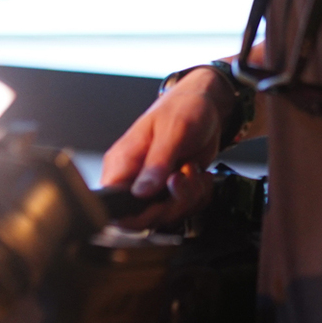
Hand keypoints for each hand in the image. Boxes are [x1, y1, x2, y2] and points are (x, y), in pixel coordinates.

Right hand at [100, 71, 225, 228]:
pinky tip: (198, 175)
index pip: (114, 203)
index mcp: (122, 162)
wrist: (207, 105)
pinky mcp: (171, 189)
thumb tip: (141, 192)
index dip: (139, 212)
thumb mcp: (172, 132)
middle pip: (144, 217)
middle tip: (183, 177)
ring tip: (192, 170)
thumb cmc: (184, 108)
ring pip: (167, 215)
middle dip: (172, 203)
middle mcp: (134, 178)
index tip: (162, 200)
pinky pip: (182, 208)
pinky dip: (197, 195)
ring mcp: (154, 186)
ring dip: (188, 197)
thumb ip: (157, 163)